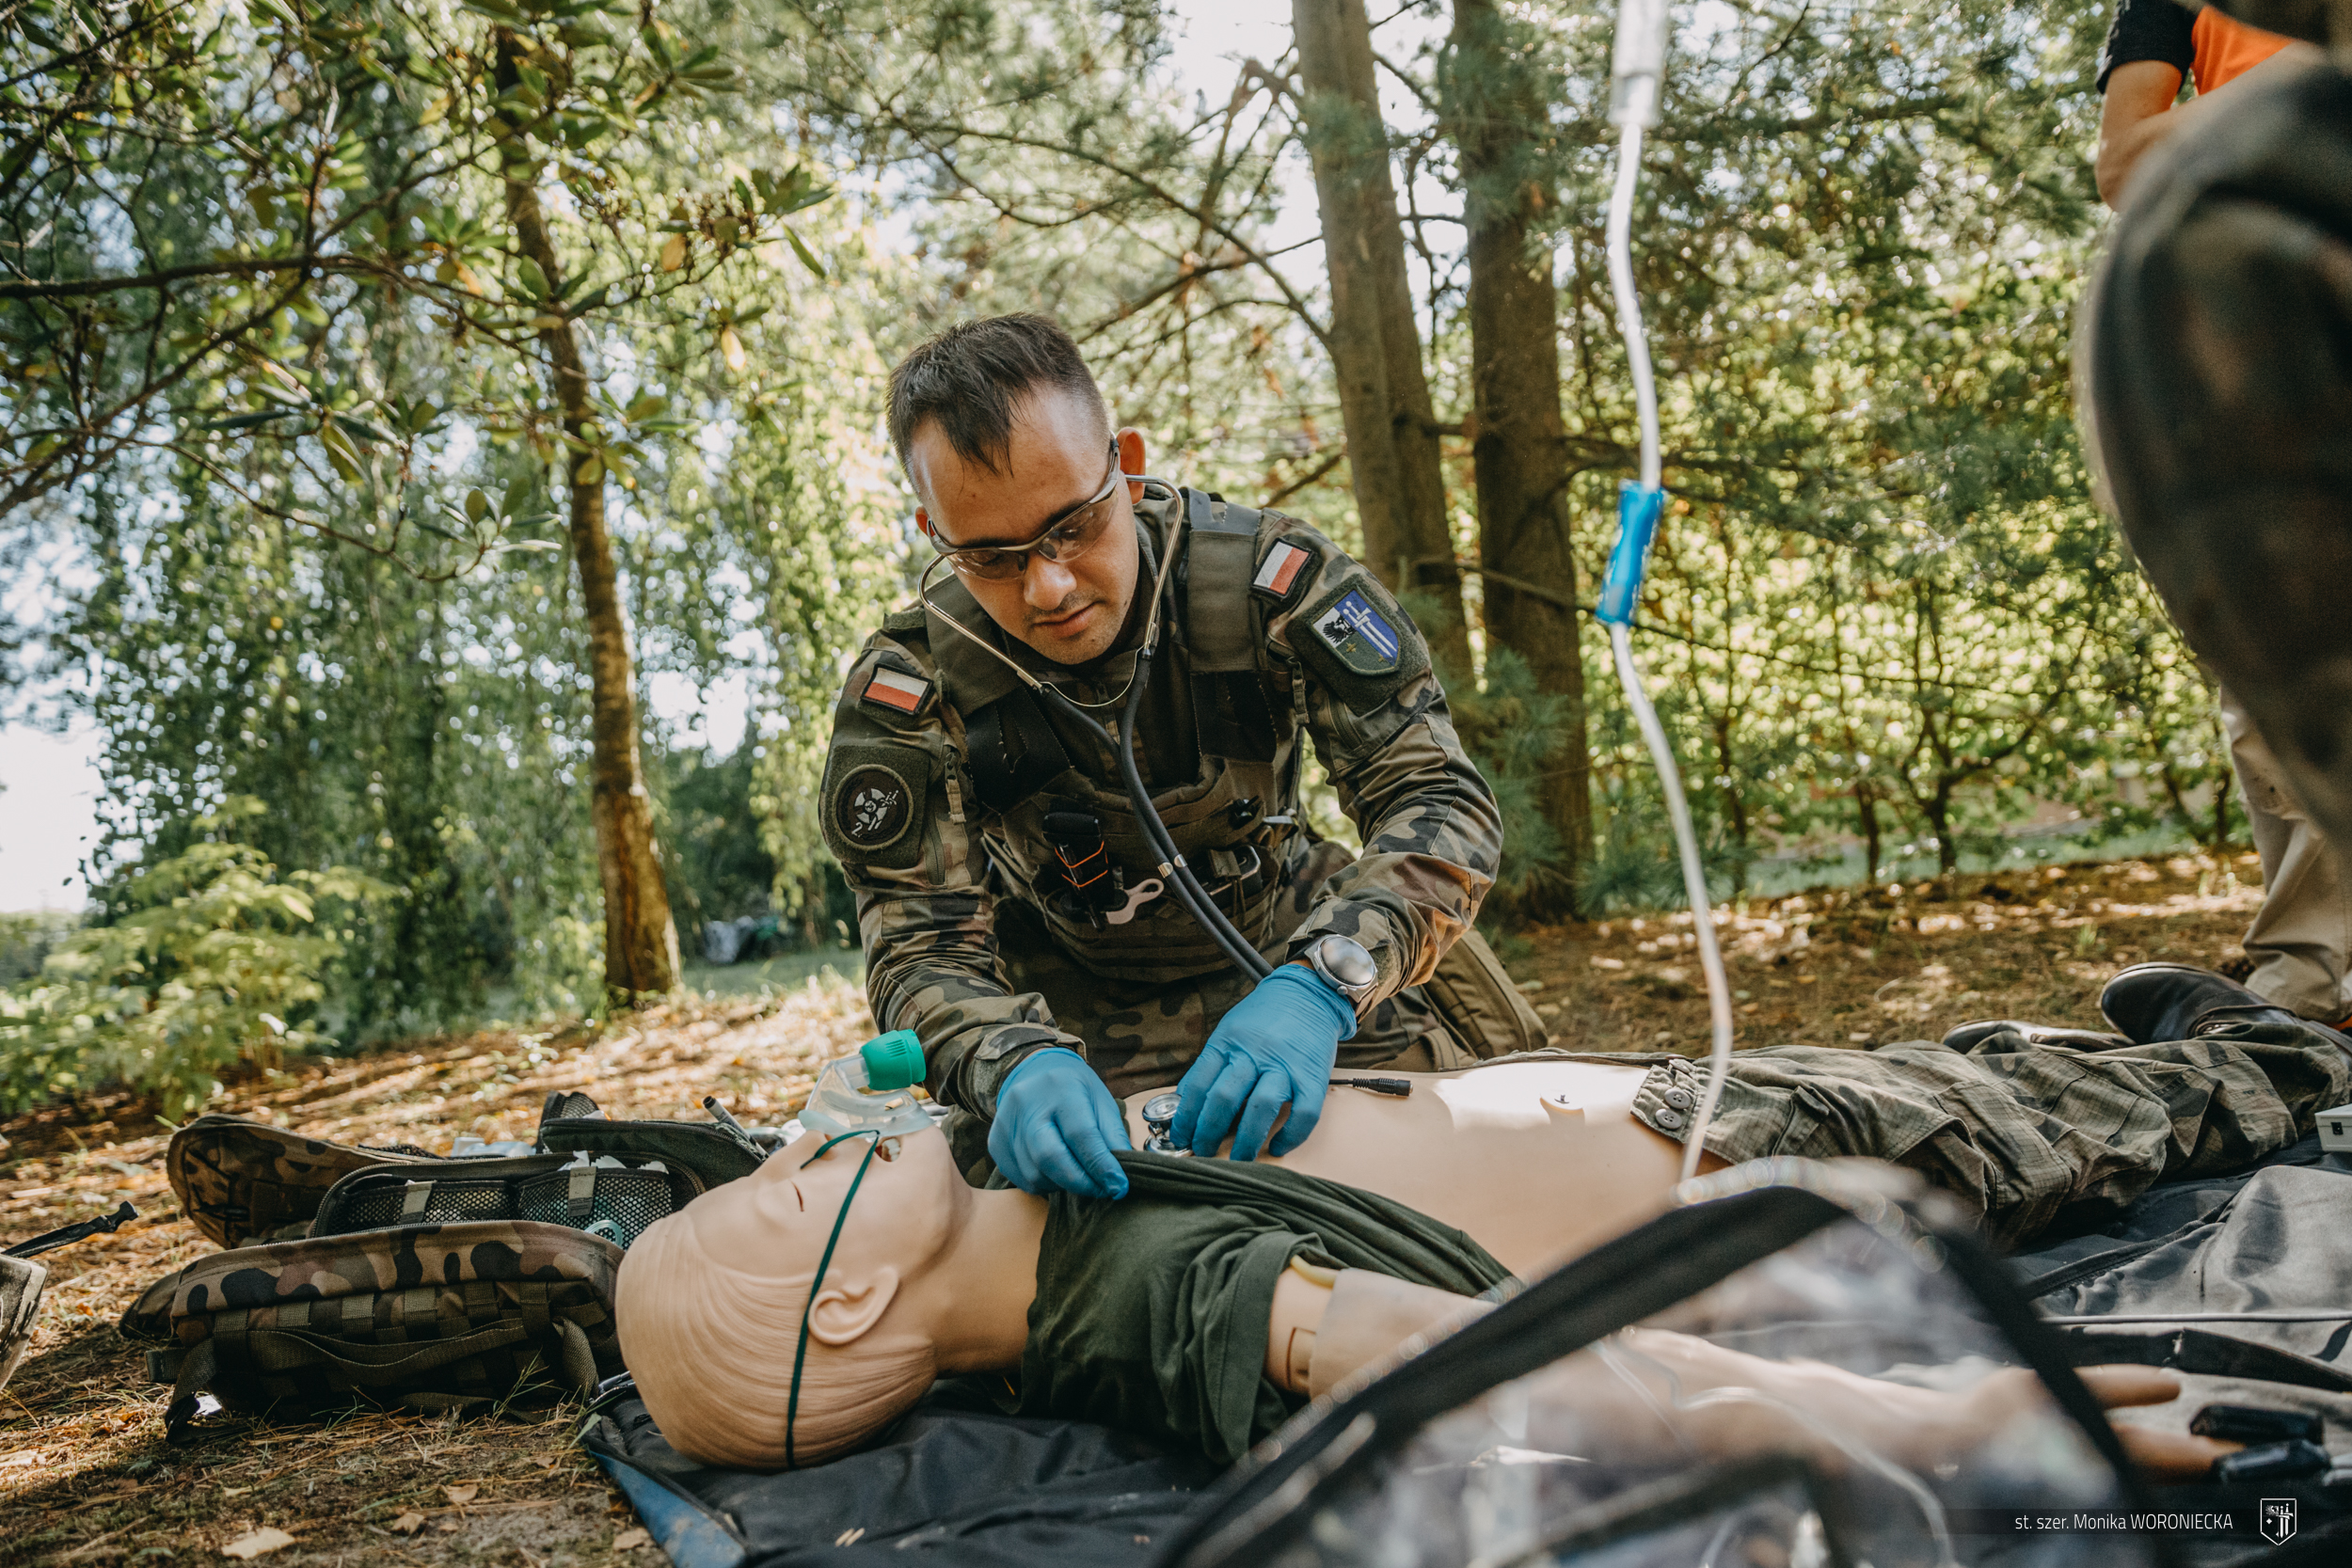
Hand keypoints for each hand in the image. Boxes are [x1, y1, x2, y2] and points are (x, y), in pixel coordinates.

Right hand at [988, 1048, 1130, 1198]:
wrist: (1034, 1072)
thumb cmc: (1073, 1088)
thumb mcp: (1100, 1100)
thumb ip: (1112, 1137)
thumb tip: (1120, 1176)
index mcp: (1060, 1088)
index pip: (1080, 1134)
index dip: (1101, 1166)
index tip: (1118, 1186)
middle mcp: (1027, 1105)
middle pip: (1050, 1157)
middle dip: (1080, 1182)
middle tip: (1100, 1190)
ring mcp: (1006, 1124)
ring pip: (1034, 1173)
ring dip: (1062, 1184)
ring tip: (1078, 1176)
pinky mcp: (995, 1142)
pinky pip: (1020, 1178)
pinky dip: (1043, 1183)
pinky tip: (1055, 1173)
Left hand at [1172, 963, 1353, 1160]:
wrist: (1309, 994)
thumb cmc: (1264, 1016)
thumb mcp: (1228, 1030)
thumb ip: (1210, 1064)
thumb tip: (1186, 1100)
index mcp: (1228, 1043)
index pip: (1197, 1084)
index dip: (1185, 1116)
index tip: (1180, 1136)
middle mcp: (1254, 1054)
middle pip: (1224, 1099)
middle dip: (1208, 1133)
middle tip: (1202, 1152)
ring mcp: (1286, 1066)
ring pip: (1260, 1108)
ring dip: (1246, 1142)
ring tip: (1237, 1160)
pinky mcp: (1313, 1077)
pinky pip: (1304, 1114)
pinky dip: (1290, 1137)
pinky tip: (1278, 1148)